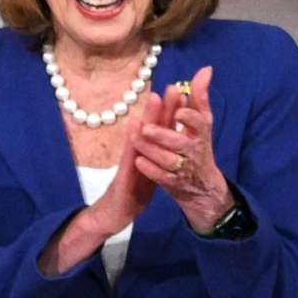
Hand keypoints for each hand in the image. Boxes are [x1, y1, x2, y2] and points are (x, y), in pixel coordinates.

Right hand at [81, 94, 161, 236]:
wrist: (115, 212)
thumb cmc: (132, 190)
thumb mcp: (150, 169)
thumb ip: (157, 152)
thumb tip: (165, 136)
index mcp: (148, 151)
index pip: (161, 129)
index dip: (171, 111)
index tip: (182, 91)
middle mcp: (139, 151)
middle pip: (152, 127)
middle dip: (163, 107)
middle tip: (173, 85)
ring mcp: (130, 162)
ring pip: (141, 136)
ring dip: (148, 118)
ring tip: (155, 97)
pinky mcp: (124, 175)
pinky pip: (129, 158)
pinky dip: (132, 142)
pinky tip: (135, 128)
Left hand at [130, 65, 232, 228]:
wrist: (202, 186)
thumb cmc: (199, 145)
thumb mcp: (203, 121)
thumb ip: (200, 96)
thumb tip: (206, 69)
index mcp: (201, 133)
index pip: (199, 123)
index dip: (189, 117)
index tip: (177, 111)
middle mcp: (193, 150)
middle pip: (180, 143)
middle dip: (163, 135)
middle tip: (147, 128)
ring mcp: (183, 168)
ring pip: (167, 160)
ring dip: (151, 150)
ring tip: (136, 138)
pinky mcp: (173, 183)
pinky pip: (161, 178)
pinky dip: (150, 170)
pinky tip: (138, 161)